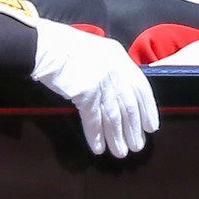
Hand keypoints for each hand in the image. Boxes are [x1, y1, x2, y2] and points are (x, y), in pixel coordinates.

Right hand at [30, 19, 159, 157]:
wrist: (47, 46)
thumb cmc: (66, 47)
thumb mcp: (98, 51)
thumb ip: (111, 68)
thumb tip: (119, 90)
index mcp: (120, 58)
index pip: (142, 88)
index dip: (148, 109)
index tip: (151, 127)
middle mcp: (115, 69)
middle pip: (129, 105)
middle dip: (134, 128)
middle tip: (138, 145)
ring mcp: (101, 81)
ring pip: (114, 115)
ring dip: (118, 136)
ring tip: (122, 152)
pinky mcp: (85, 92)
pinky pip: (93, 118)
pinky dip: (96, 134)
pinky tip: (99, 147)